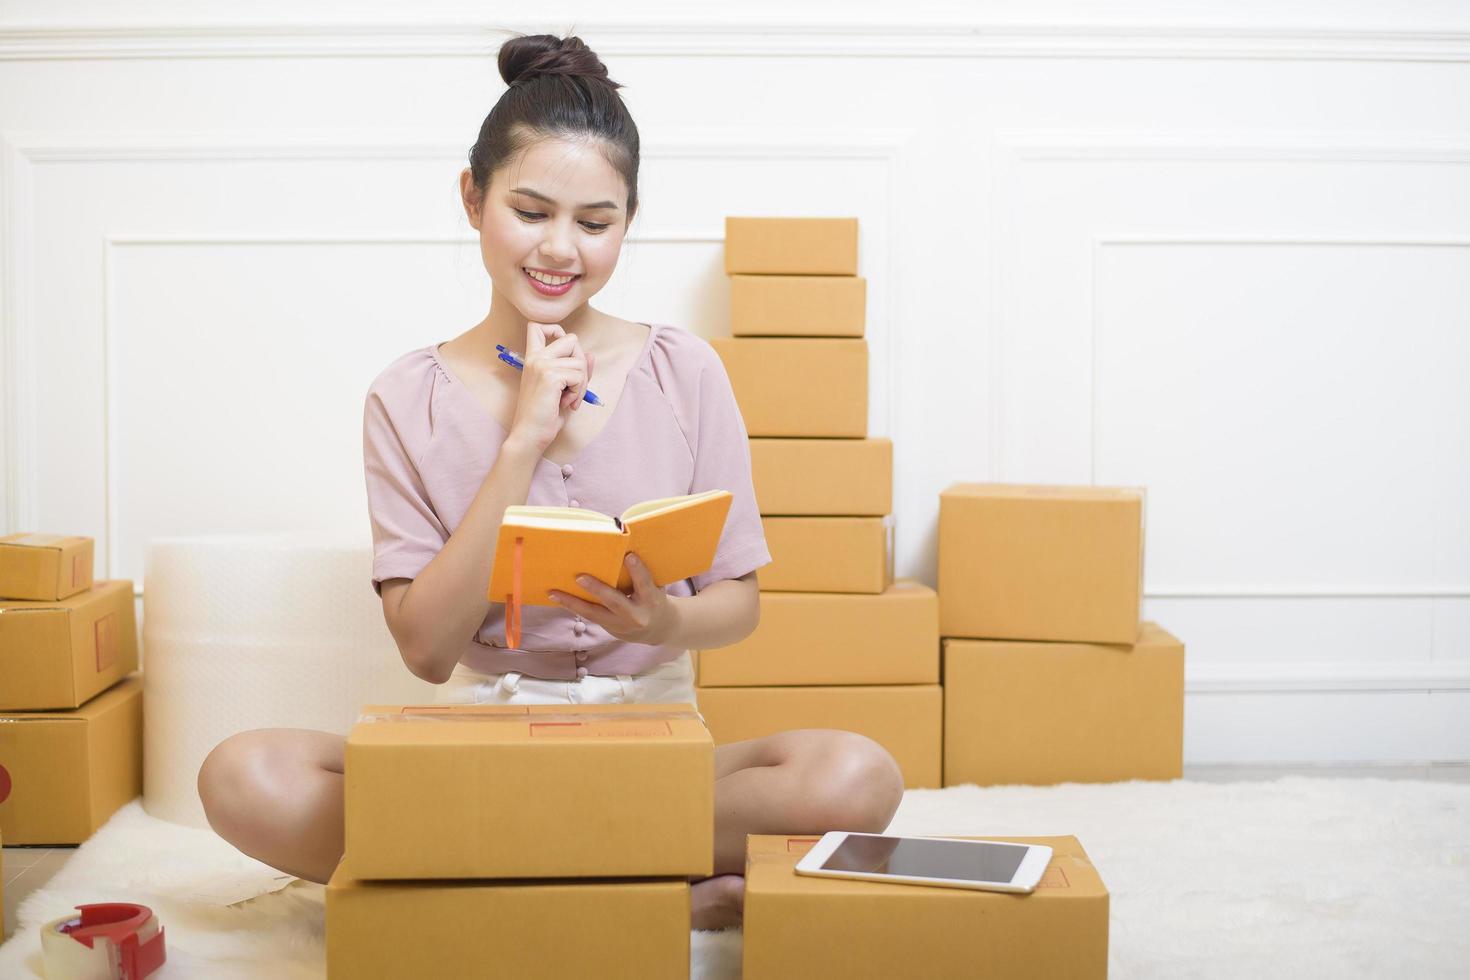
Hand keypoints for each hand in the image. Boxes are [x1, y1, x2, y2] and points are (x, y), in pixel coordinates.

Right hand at [506, 321, 595, 453]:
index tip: (563, 349)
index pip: (537, 326)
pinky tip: (567, 403)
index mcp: (533, 359)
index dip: (556, 330)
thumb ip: (576, 371)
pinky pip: (579, 376)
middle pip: (571, 339)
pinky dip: (579, 392)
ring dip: (581, 383)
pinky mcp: (550, 376)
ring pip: (580, 362)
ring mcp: (542, 365)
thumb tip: (591, 355)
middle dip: (581, 361)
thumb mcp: (563, 389)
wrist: (530, 434)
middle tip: (575, 384)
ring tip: (569, 399)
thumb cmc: (544, 415)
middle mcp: (536, 358)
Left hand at [547, 553, 675, 646]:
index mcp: (651, 600)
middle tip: (580, 577)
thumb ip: (641, 574)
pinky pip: (588, 616)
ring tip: (554, 592)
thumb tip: (622, 546)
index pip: (645, 584)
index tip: (629, 555)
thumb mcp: (655, 587)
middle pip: (615, 601)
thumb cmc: (652, 598)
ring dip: (572, 602)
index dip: (637, 570)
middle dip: (597, 589)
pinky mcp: (608, 627)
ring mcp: (620, 624)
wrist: (656, 629)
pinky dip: (572, 606)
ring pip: (594, 613)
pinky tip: (557, 597)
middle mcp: (636, 614)